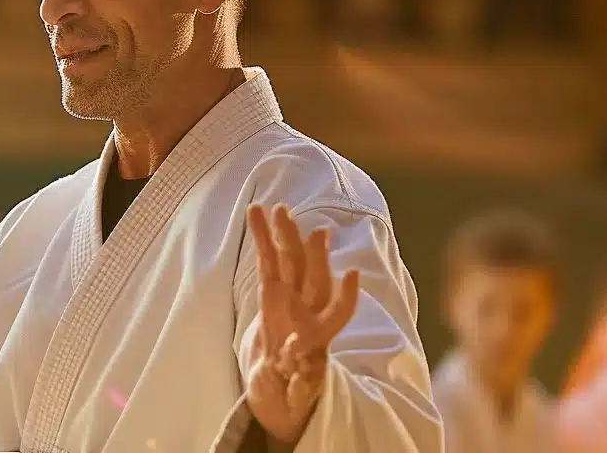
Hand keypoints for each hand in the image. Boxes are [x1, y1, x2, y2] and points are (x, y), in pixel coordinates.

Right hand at [244, 205, 360, 444]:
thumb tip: (298, 366)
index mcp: (318, 339)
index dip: (345, 297)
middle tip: (318, 233)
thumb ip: (298, 382)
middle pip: (313, 281)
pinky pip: (266, 262)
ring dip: (285, 237)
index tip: (351, 276)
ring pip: (289, 264)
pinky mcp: (270, 293)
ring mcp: (289, 299)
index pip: (337, 315)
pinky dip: (261, 239)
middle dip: (315, 258)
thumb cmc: (291, 397)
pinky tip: (255, 213)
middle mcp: (307, 313)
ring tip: (278, 210)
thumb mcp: (294, 397)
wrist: (278, 390)